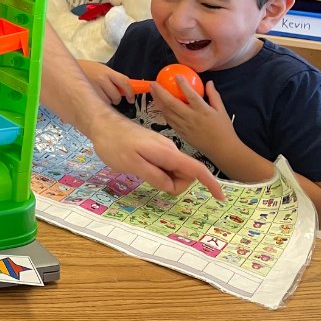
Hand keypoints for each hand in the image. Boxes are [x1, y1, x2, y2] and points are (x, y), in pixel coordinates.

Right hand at [79, 61, 134, 105]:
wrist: (65, 70)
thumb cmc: (83, 70)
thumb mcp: (99, 69)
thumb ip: (111, 78)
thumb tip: (124, 89)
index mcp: (105, 71)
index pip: (124, 82)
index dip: (130, 92)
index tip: (131, 98)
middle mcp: (100, 79)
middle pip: (116, 95)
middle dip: (116, 98)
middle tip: (111, 97)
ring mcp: (93, 88)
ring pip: (108, 102)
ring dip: (106, 101)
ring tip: (98, 96)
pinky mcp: (87, 96)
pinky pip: (98, 105)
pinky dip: (98, 104)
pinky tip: (93, 99)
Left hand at [88, 107, 224, 200]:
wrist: (100, 122)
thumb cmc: (113, 143)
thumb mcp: (132, 164)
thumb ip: (154, 176)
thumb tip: (172, 187)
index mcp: (167, 153)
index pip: (196, 168)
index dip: (211, 183)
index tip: (220, 197)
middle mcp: (169, 149)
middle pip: (185, 174)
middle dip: (173, 184)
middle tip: (147, 179)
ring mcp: (162, 147)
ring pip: (174, 171)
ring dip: (163, 178)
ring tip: (139, 170)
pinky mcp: (155, 148)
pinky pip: (165, 165)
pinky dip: (158, 172)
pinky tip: (140, 167)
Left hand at [148, 78, 236, 160]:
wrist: (222, 150)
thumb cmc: (224, 130)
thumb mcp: (222, 111)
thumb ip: (214, 95)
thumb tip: (209, 82)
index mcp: (203, 111)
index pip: (191, 95)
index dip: (183, 85)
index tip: (177, 76)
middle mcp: (191, 118)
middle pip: (172, 103)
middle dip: (160, 92)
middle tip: (153, 83)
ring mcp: (184, 126)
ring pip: (167, 112)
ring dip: (158, 101)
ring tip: (152, 92)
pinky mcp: (180, 133)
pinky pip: (169, 120)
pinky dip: (162, 112)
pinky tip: (159, 106)